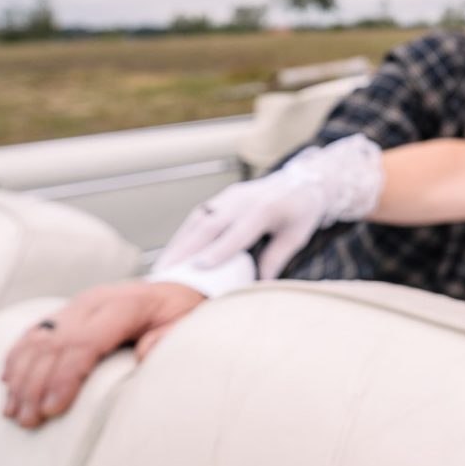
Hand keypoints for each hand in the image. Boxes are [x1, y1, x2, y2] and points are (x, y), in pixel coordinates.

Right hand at [0, 280, 205, 428]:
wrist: (172, 289)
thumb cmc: (178, 313)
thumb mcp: (186, 324)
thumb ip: (167, 340)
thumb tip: (142, 357)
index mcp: (123, 305)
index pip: (83, 341)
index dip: (64, 376)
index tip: (53, 409)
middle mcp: (92, 302)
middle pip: (53, 343)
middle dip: (35, 385)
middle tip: (28, 421)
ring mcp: (75, 305)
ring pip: (36, 339)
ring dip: (20, 377)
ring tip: (14, 412)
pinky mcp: (65, 312)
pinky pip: (33, 333)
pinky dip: (16, 358)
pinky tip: (7, 383)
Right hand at [154, 171, 326, 280]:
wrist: (303, 180)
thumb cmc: (301, 212)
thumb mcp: (296, 236)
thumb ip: (276, 259)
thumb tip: (258, 286)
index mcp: (265, 208)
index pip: (238, 232)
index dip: (218, 249)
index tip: (199, 267)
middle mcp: (242, 199)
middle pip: (209, 224)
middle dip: (185, 249)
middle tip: (165, 273)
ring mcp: (229, 196)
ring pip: (197, 219)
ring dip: (178, 244)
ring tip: (161, 268)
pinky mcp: (221, 198)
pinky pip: (198, 216)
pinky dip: (183, 235)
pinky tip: (172, 254)